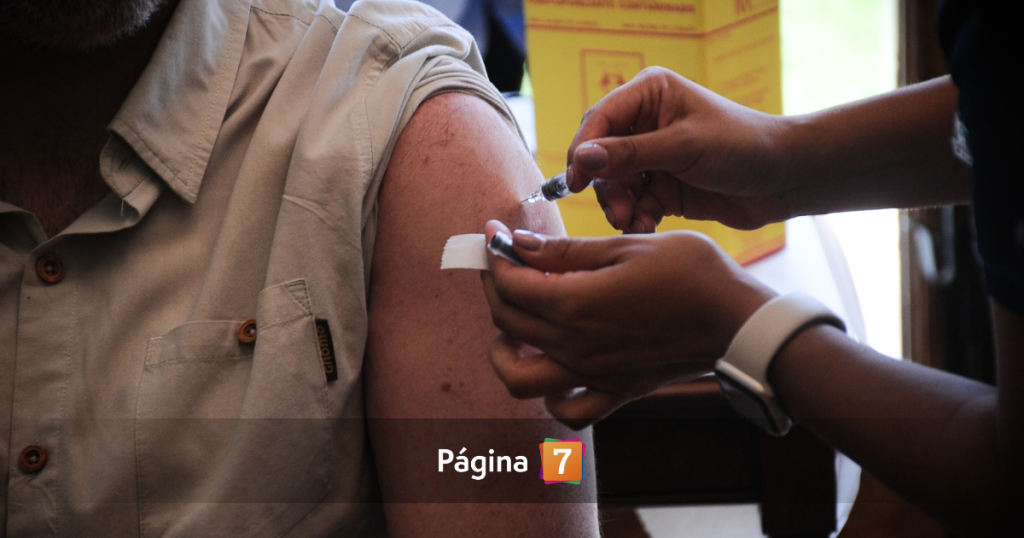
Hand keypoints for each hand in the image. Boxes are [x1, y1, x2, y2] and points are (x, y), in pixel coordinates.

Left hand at [480, 220, 775, 427]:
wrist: (738, 320)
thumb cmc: (690, 273)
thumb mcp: (626, 247)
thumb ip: (566, 251)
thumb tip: (518, 245)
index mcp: (575, 305)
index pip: (510, 283)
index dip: (494, 254)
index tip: (493, 233)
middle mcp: (575, 346)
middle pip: (507, 322)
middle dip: (494, 287)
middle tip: (501, 263)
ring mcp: (593, 375)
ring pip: (520, 379)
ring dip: (504, 352)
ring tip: (512, 325)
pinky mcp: (615, 391)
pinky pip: (568, 410)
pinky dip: (550, 395)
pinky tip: (554, 366)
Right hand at [565, 66, 793, 232]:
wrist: (784, 178)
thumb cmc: (742, 145)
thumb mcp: (683, 146)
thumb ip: (629, 153)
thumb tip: (582, 158)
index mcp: (650, 94)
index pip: (600, 119)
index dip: (583, 150)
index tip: (576, 181)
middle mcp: (647, 122)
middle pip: (601, 156)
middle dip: (606, 186)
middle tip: (617, 213)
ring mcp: (654, 156)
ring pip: (615, 184)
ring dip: (620, 206)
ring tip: (633, 223)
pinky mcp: (662, 187)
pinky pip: (634, 204)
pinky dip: (636, 217)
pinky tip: (648, 227)